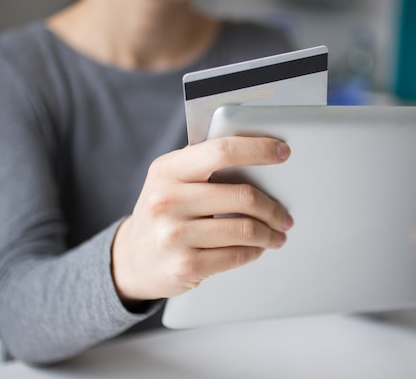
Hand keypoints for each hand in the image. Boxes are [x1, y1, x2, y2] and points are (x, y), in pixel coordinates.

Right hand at [111, 137, 293, 301]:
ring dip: (269, 233)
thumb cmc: (162, 213)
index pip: (221, 150)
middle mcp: (167, 199)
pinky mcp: (185, 265)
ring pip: (244, 229)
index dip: (258, 150)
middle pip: (242, 195)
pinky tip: (257, 249)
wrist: (131, 259)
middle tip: (284, 215)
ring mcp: (174, 234)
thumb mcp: (170, 180)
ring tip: (277, 235)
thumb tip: (258, 155)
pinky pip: (236, 255)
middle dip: (273, 207)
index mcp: (167, 169)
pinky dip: (254, 251)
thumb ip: (203, 164)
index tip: (283, 152)